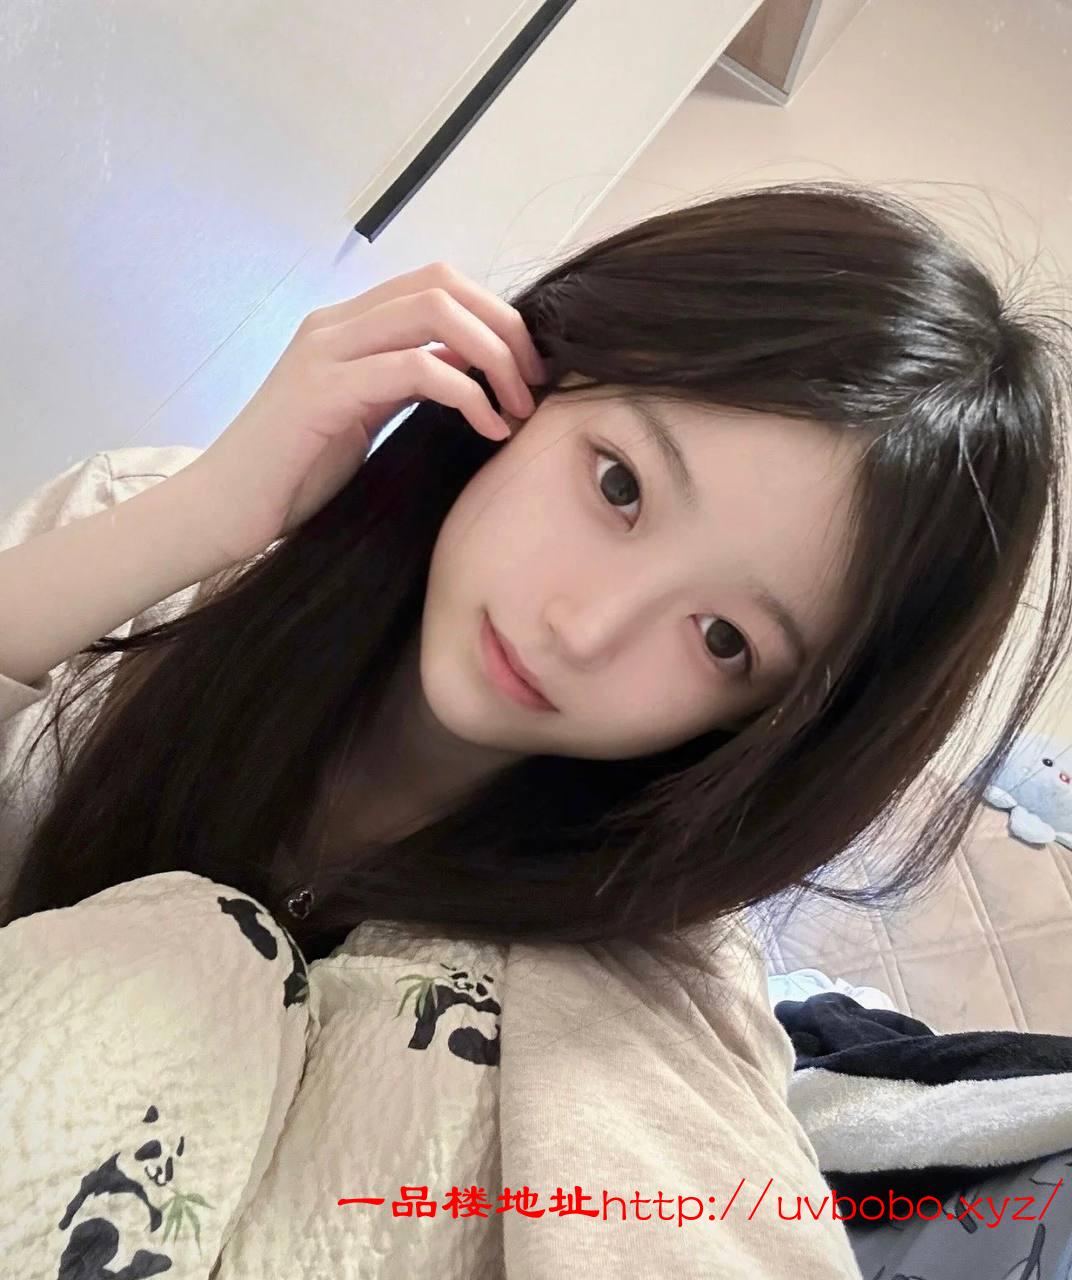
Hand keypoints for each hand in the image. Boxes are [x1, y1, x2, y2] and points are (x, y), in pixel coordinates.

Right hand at [179, 261, 547, 563]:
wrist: (220, 511)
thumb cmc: (293, 474)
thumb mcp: (366, 415)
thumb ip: (408, 382)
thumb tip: (473, 365)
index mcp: (347, 325)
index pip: (437, 283)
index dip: (495, 315)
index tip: (527, 368)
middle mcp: (335, 323)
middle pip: (444, 285)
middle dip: (504, 330)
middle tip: (534, 384)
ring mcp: (326, 350)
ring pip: (436, 313)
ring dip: (495, 358)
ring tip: (517, 410)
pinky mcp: (323, 390)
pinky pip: (417, 369)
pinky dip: (468, 394)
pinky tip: (487, 428)